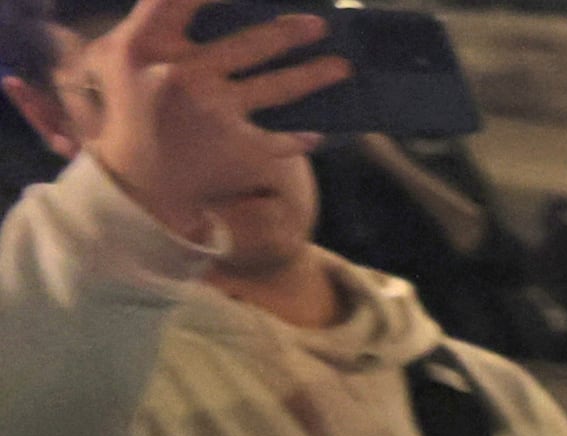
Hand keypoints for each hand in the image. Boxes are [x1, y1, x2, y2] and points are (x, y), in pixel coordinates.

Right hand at [76, 0, 341, 245]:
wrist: (136, 179)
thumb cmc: (131, 104)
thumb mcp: (118, 57)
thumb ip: (150, 23)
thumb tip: (195, 0)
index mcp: (144, 45)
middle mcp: (180, 75)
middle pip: (247, 44)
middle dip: (289, 32)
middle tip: (319, 25)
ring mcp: (213, 113)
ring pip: (277, 87)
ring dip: (315, 75)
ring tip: (342, 66)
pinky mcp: (237, 149)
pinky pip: (281, 138)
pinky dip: (301, 136)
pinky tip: (318, 130)